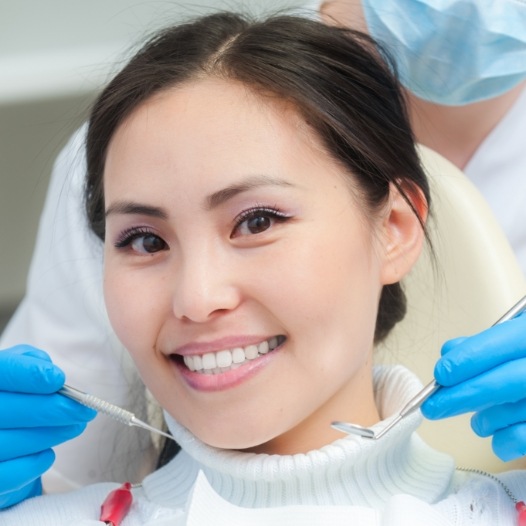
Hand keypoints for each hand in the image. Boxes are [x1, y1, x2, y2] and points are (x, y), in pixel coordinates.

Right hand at [0, 345, 95, 507]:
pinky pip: (7, 475)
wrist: (1, 435)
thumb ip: (32, 361)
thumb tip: (50, 372)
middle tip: (85, 410)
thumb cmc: (13, 394)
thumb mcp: (20, 367)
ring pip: (9, 442)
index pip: (3, 370)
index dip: (30, 375)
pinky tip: (48, 453)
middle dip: (53, 409)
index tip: (59, 380)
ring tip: (76, 426)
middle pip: (6, 410)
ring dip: (51, 434)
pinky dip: (33, 464)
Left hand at [421, 313, 525, 460]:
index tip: (440, 374)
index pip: (501, 343)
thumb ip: (485, 342)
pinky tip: (498, 436)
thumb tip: (448, 353)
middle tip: (432, 408)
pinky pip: (525, 439)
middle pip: (506, 381)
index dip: (468, 359)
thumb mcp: (516, 334)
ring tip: (478, 422)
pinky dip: (505, 441)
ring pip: (515, 412)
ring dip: (485, 420)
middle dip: (463, 396)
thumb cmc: (525, 355)